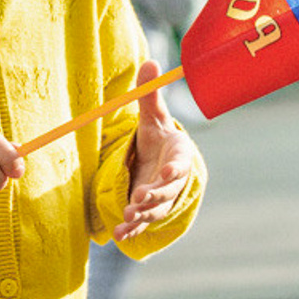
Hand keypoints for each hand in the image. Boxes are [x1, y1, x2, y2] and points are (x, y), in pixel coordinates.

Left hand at [115, 61, 195, 241]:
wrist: (163, 163)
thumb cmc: (159, 137)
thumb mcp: (153, 116)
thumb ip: (151, 94)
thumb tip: (151, 61)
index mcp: (178, 155)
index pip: (179, 164)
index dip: (174, 169)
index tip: (166, 172)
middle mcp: (173, 180)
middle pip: (167, 191)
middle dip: (154, 195)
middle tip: (139, 198)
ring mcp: (162, 198)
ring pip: (155, 210)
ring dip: (142, 216)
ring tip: (127, 219)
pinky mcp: (150, 211)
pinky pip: (143, 223)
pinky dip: (132, 231)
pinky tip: (119, 237)